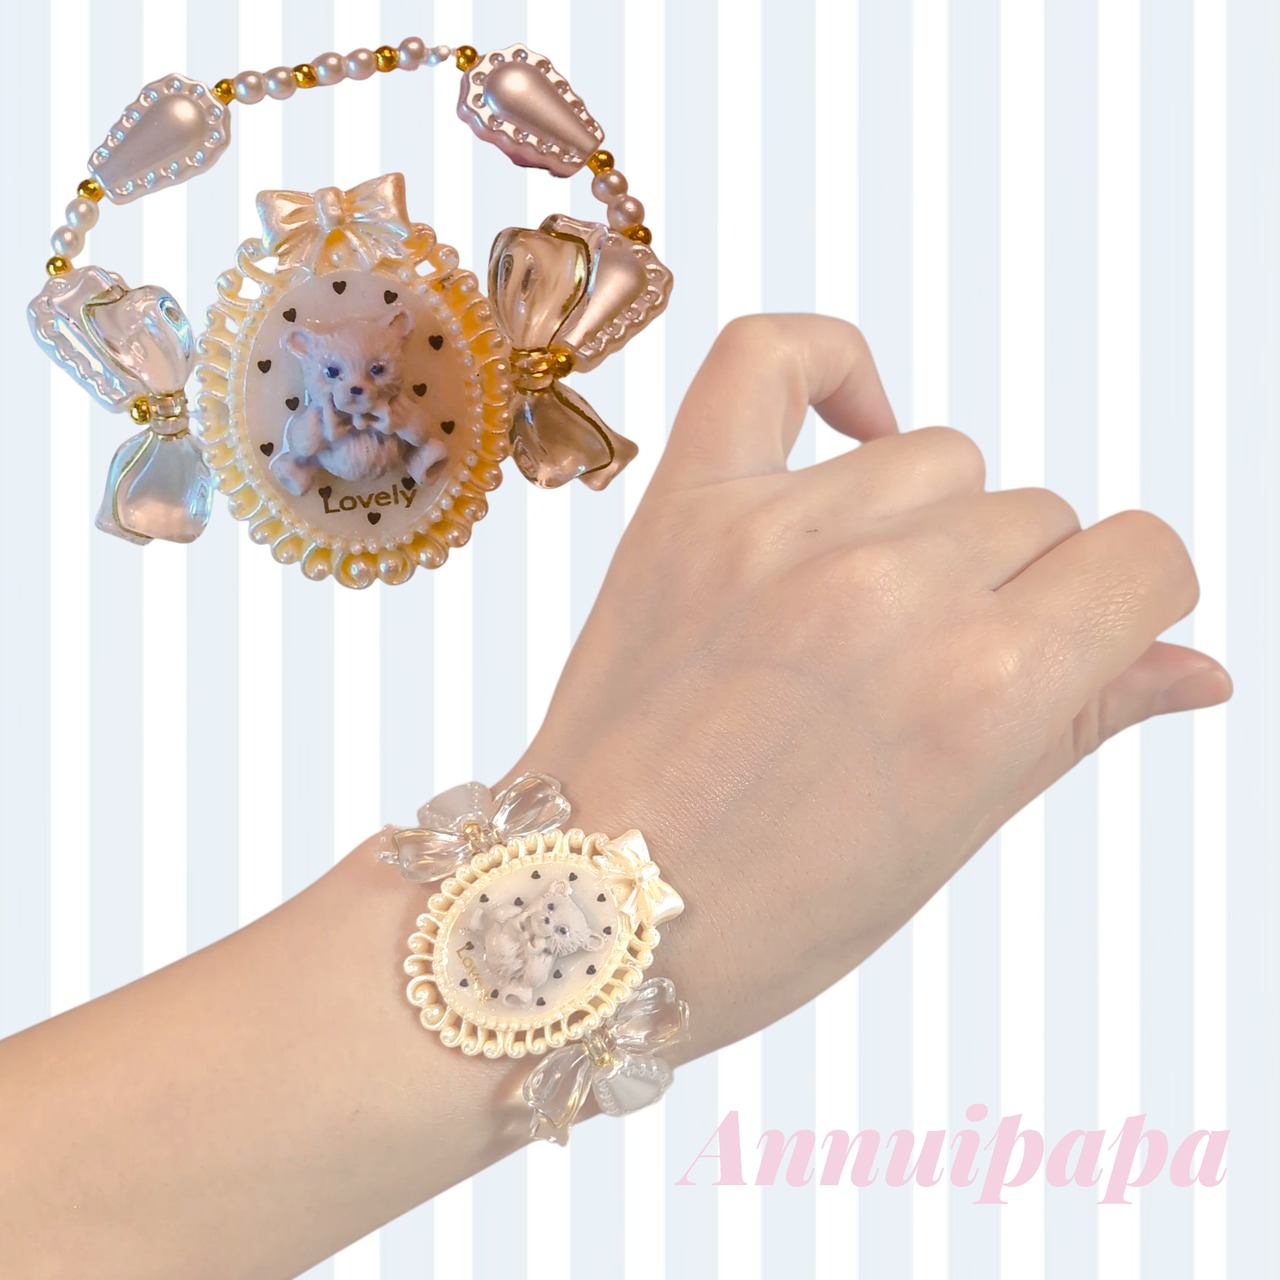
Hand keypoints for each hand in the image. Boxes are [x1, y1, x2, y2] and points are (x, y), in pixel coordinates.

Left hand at [502, 313, 1230, 1058]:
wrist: (591, 907)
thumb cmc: (774, 910)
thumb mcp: (952, 836)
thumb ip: (1080, 723)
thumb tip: (1198, 666)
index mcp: (988, 691)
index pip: (1142, 560)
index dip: (1128, 600)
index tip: (1086, 629)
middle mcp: (896, 594)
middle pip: (1036, 513)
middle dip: (1012, 588)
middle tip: (927, 669)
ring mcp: (784, 535)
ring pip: (937, 457)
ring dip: (926, 524)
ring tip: (860, 610)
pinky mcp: (688, 506)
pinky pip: (770, 356)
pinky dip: (826, 367)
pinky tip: (849, 430)